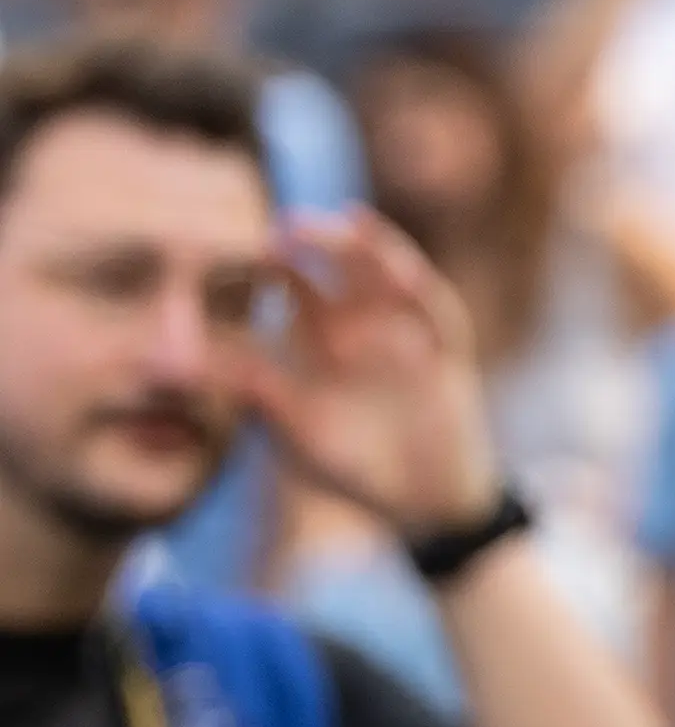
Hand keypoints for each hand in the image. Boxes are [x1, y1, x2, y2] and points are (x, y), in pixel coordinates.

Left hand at [247, 210, 502, 538]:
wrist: (420, 501)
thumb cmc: (351, 469)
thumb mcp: (292, 430)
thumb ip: (250, 390)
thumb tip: (178, 365)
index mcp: (320, 343)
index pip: (291, 290)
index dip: (268, 267)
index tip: (235, 246)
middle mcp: (361, 327)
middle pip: (335, 270)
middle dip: (311, 246)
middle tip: (281, 226)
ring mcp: (405, 334)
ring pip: (383, 276)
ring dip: (363, 250)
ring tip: (336, 225)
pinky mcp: (445, 349)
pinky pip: (433, 309)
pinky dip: (417, 286)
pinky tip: (397, 265)